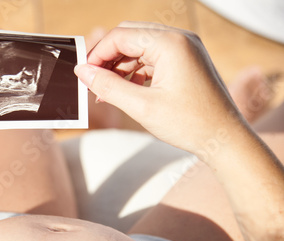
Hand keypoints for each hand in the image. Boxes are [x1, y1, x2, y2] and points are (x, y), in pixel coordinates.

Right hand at [75, 22, 247, 156]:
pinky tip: (127, 90)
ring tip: (107, 91)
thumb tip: (82, 72)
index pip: (120, 36)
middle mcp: (179, 38)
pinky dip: (135, 71)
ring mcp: (185, 48)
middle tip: (93, 81)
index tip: (83, 75)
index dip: (97, 54)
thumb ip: (108, 86)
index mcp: (170, 43)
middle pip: (129, 36)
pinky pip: (152, 57)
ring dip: (120, 66)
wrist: (224, 139)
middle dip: (107, 58)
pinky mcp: (186, 60)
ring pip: (139, 47)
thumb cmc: (189, 124)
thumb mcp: (141, 107)